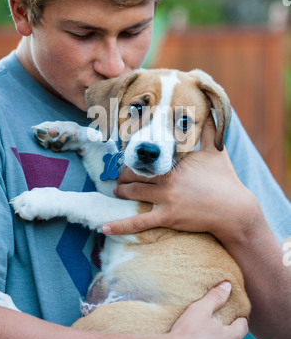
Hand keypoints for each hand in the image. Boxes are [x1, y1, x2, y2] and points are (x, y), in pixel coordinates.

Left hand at [102, 116, 258, 242]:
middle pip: (136, 175)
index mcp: (176, 163)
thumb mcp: (217, 151)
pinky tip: (104, 228)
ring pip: (134, 194)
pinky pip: (139, 223)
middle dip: (124, 174)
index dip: (137, 157)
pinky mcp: (168, 218)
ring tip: (116, 190)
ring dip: (122, 192)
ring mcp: (166, 200)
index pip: (149, 157)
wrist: (235, 210)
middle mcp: (168, 180)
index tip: (129, 154)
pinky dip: (120, 225)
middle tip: (118, 174)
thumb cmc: (226, 180)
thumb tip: (209, 111)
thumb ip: (209, 130)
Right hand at [165, 282, 247, 338]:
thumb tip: (227, 285)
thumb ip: (215, 297)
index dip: (238, 317)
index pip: (243, 325)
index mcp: (232, 337)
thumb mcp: (200, 309)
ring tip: (213, 337)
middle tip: (220, 325)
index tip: (231, 313)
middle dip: (232, 333)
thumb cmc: (187, 332)